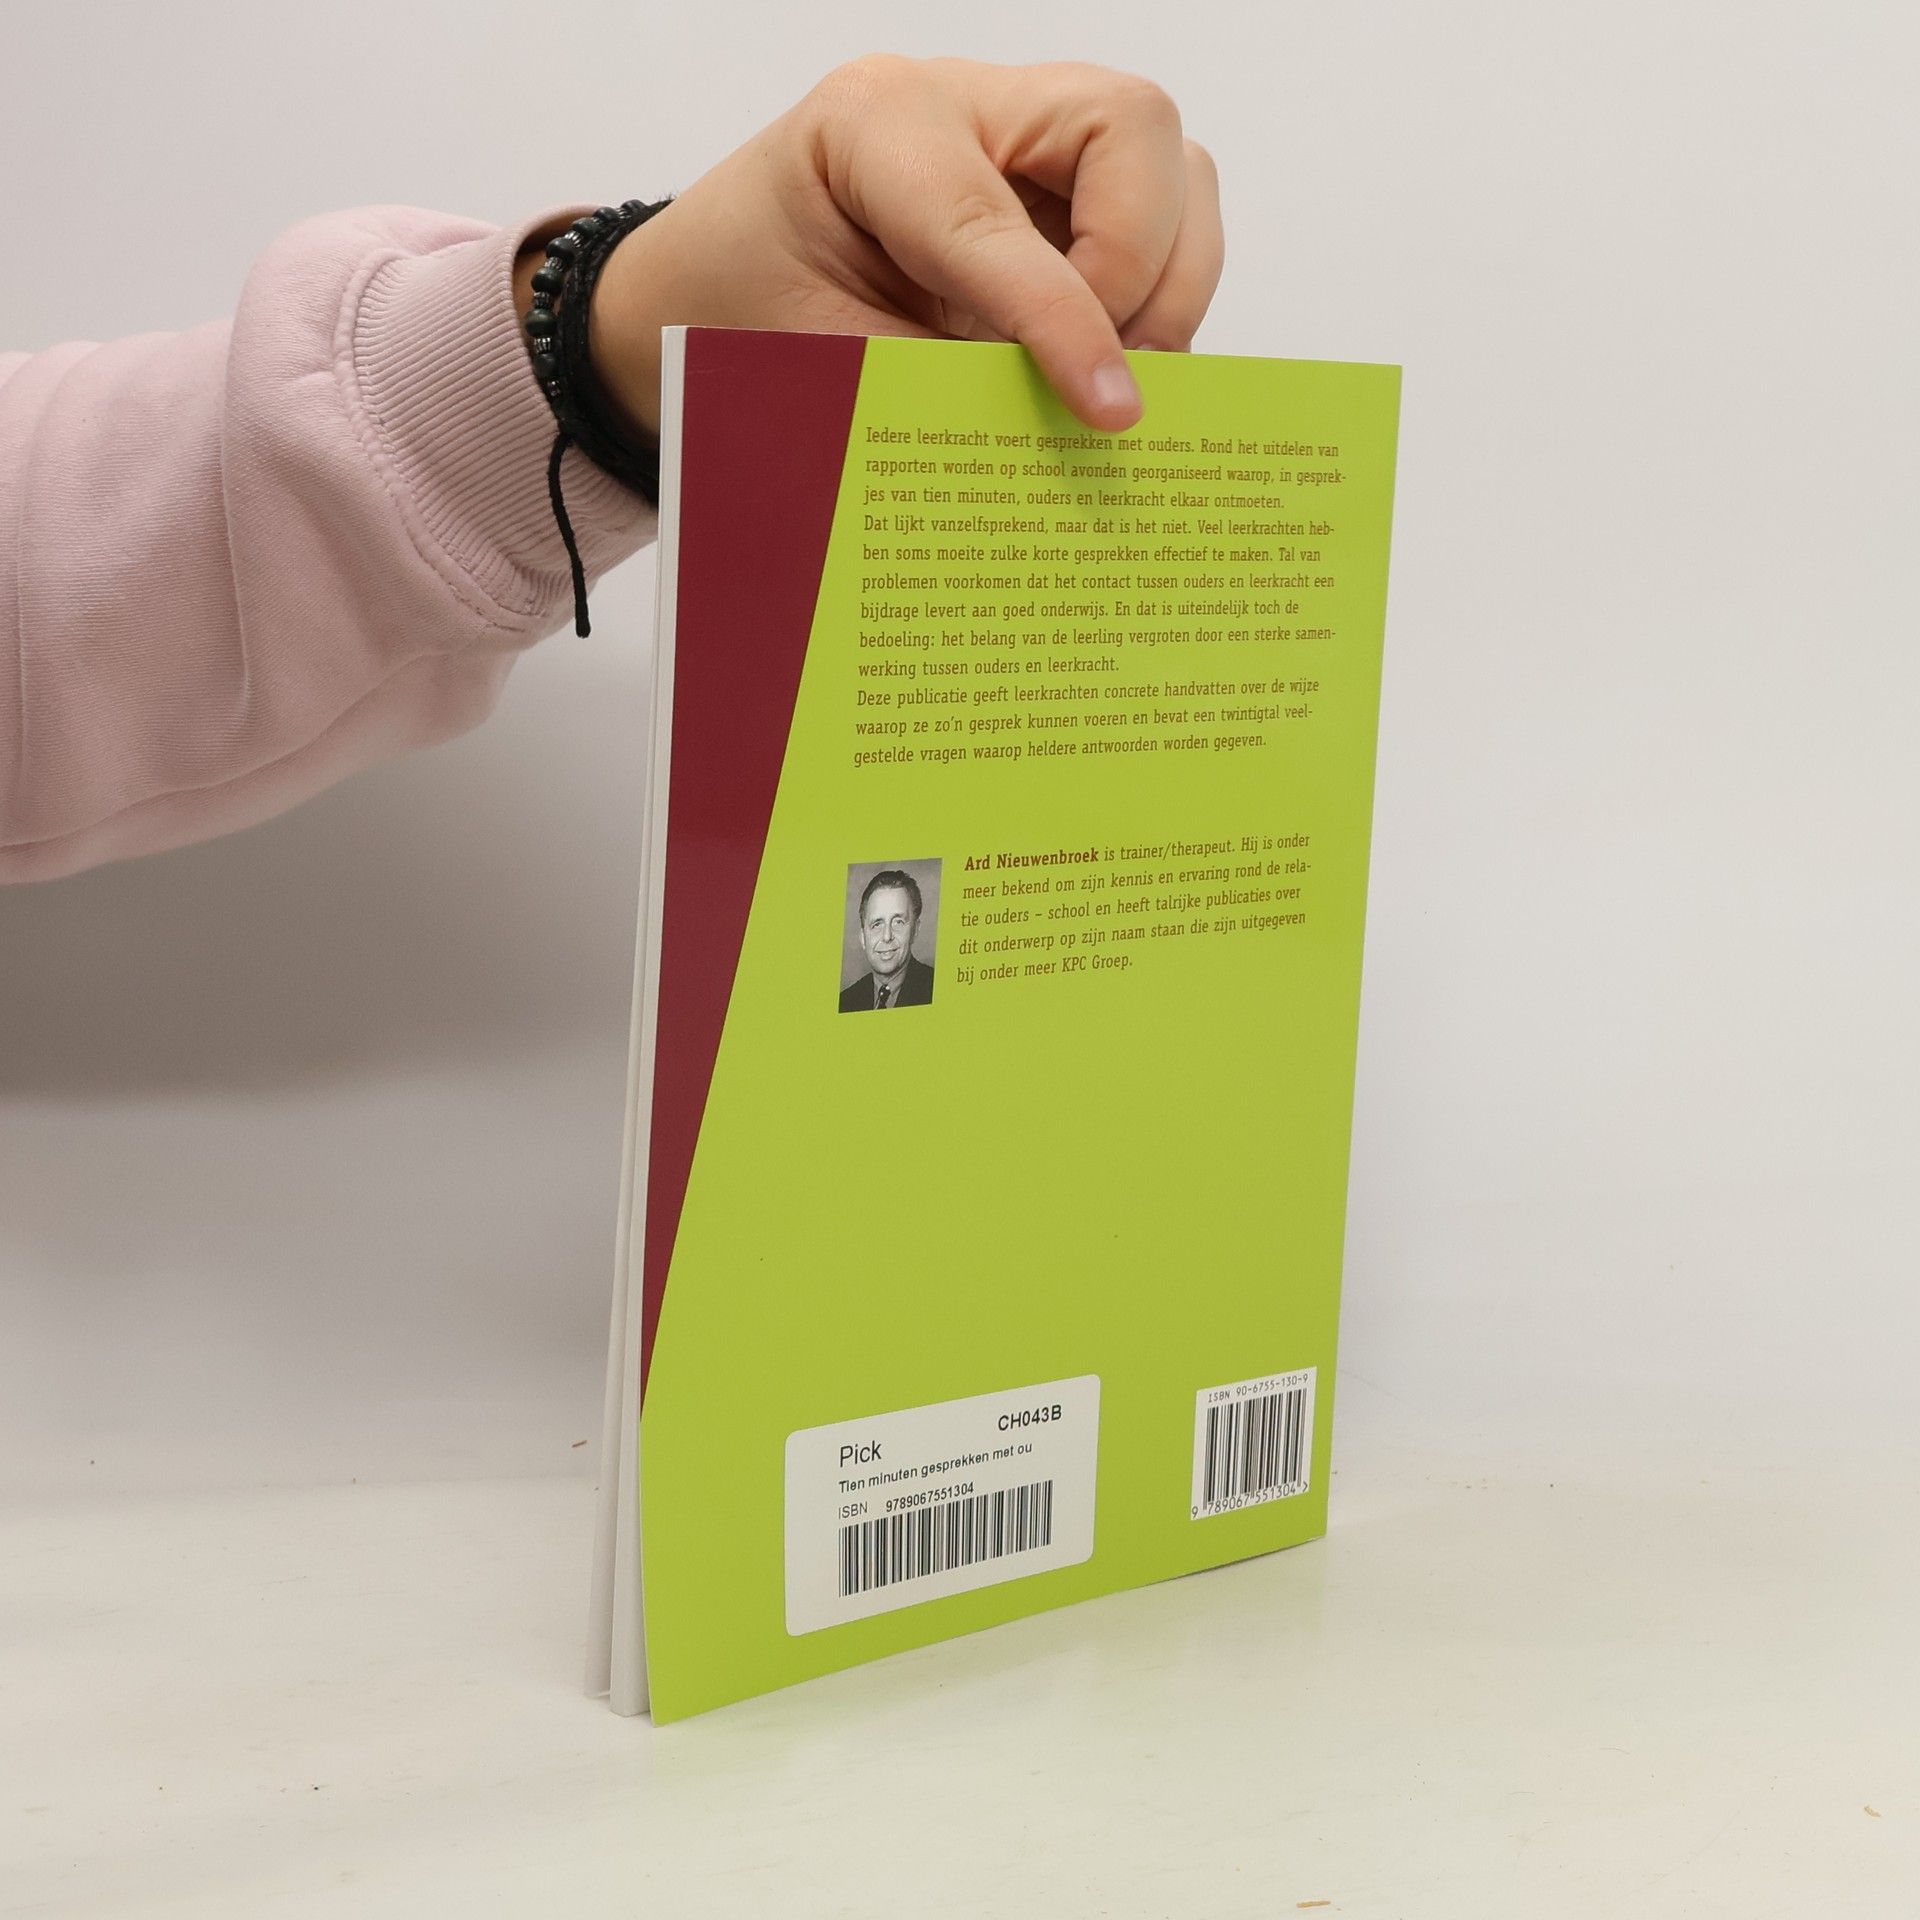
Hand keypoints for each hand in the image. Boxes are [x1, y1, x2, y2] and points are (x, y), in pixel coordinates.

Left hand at [530, 56, 1224, 441]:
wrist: (701, 297)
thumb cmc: (738, 320)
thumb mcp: (817, 372)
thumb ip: (939, 397)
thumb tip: (1066, 446)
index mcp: (873, 128)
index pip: (1000, 221)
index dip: (1067, 323)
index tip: (1111, 412)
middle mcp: (962, 103)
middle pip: (1133, 132)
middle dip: (1141, 272)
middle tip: (1103, 383)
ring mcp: (1021, 136)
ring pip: (1172, 169)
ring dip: (1168, 285)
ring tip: (1113, 379)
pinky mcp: (1056, 188)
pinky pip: (1163, 220)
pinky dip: (1158, 298)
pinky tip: (1106, 364)